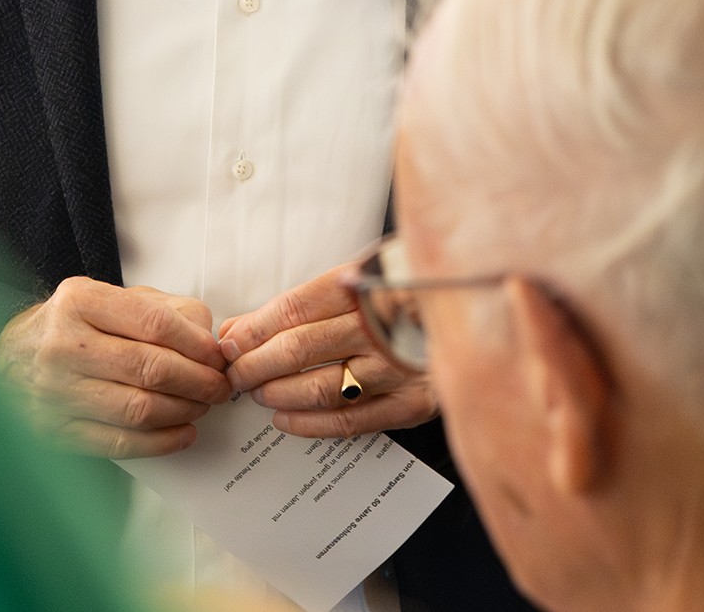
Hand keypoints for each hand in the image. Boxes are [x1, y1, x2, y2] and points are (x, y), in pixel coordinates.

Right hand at [0, 278, 230, 458]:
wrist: (10, 356)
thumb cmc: (73, 326)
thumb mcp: (111, 298)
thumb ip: (163, 310)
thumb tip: (209, 341)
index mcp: (79, 301)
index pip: (153, 322)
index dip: (196, 344)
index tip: (218, 356)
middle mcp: (62, 345)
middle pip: (149, 369)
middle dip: (198, 381)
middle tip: (219, 387)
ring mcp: (55, 391)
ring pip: (138, 409)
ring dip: (183, 412)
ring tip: (201, 406)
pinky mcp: (54, 430)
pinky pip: (119, 443)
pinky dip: (160, 442)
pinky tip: (182, 433)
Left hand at [218, 267, 436, 438]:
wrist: (476, 312)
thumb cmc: (406, 292)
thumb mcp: (358, 277)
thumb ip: (302, 303)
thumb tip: (237, 328)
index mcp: (364, 285)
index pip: (292, 310)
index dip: (251, 329)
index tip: (226, 342)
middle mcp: (380, 326)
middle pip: (298, 349)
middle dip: (253, 364)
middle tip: (233, 373)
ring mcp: (397, 368)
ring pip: (318, 388)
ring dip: (275, 393)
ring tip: (256, 392)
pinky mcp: (412, 403)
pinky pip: (350, 421)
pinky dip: (309, 424)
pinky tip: (284, 419)